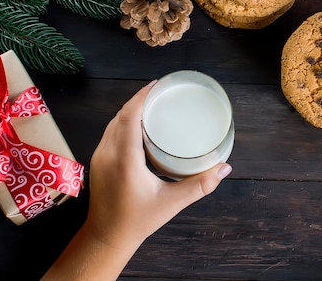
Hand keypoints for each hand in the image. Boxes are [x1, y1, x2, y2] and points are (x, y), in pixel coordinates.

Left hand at [84, 81, 232, 248]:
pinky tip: (136, 123)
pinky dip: (122, 122)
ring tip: (150, 104)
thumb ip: (200, 185)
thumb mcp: (171, 203)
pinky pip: (109, 133)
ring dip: (129, 110)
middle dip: (139, 100)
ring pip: (113, 123)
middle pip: (121, 116)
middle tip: (160, 92)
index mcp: (125, 161)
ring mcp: (100, 157)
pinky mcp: (98, 161)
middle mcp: (109, 154)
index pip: (129, 118)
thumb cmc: (137, 221)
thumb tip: (224, 168)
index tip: (157, 85)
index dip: (141, 98)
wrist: (106, 237)